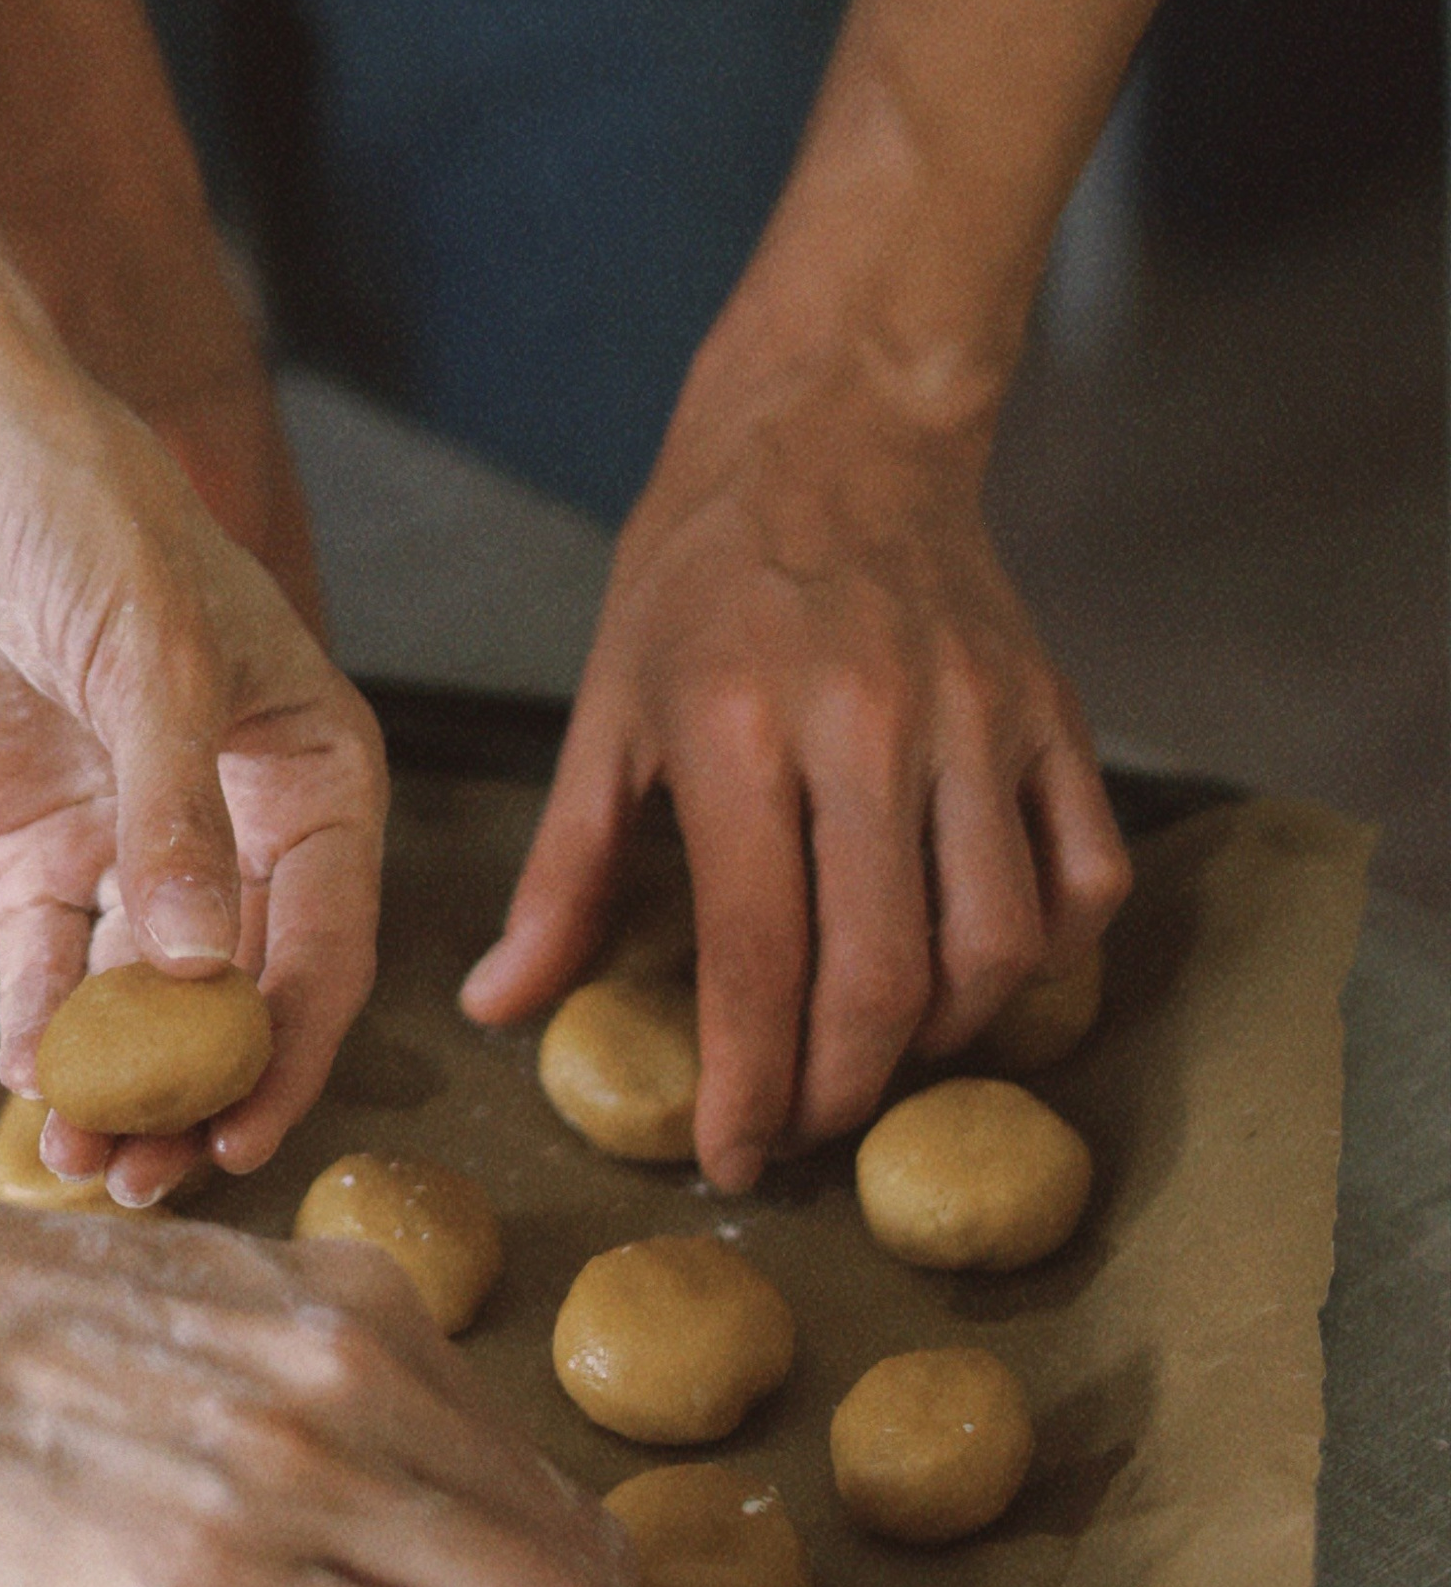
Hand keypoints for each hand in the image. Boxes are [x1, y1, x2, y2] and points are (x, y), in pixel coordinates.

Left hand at [0, 148, 382, 1200]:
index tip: (240, 1133)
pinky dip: (43, 1032)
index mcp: (311, 765)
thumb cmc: (78, 513)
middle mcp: (236, 820)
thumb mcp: (150, 656)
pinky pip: (51, 968)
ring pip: (143, 1002)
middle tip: (149, 1179)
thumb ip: (176, 819)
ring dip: (121, 1083)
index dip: (292, 1047)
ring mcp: (130, 842)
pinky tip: (27, 1088)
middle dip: (198, 1091)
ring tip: (83, 1161)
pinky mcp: (31, 849)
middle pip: (236, 993)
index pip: (326, 936)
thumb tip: (204, 981)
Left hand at [460, 338, 1130, 1189]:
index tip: (735, 1157)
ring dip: (943, 1040)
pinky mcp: (1049, 710)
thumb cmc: (698, 570)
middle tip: (801, 1127)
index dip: (750, 1086)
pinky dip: (1049, 955)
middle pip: (884, 978)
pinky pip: (1086, 877)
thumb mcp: (606, 707)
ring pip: (997, 946)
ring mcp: (974, 719)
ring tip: (878, 1054)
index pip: (759, 960)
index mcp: (737, 731)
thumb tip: (499, 1006)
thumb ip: (562, 870)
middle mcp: (867, 727)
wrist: (830, 429)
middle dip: (840, 1091)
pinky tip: (980, 968)